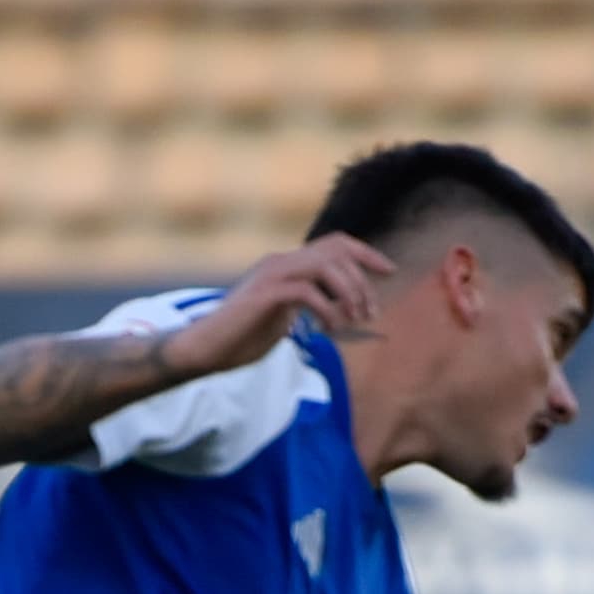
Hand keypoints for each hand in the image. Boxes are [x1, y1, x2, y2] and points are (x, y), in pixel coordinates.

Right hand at [188, 233, 396, 373]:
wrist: (203, 350)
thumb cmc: (238, 340)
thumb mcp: (281, 319)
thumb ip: (305, 308)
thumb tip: (337, 311)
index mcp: (285, 264)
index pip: (335, 243)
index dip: (366, 254)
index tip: (390, 271)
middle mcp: (280, 261)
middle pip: (336, 251)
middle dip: (362, 281)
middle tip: (370, 314)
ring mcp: (272, 275)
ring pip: (326, 266)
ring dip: (349, 293)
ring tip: (354, 320)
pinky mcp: (266, 294)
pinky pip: (309, 292)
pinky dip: (327, 309)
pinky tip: (329, 329)